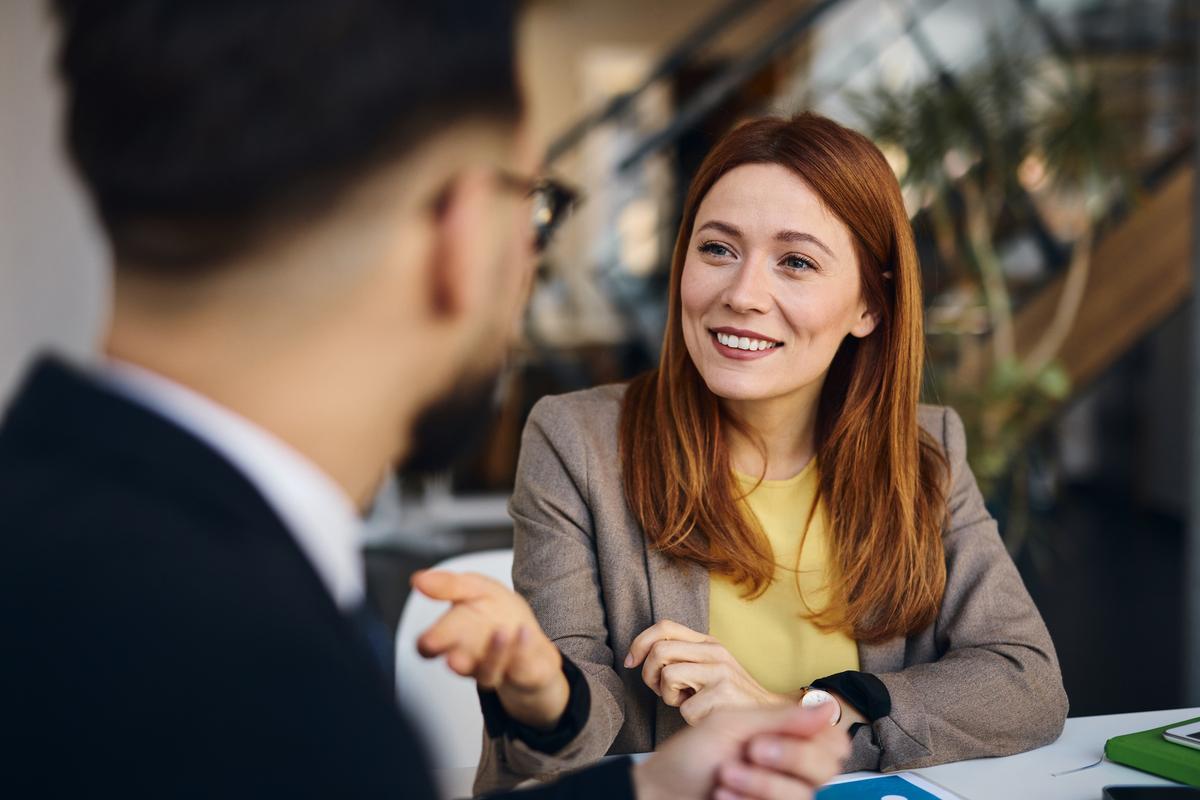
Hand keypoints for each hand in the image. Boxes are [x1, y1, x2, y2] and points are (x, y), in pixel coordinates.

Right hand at [412, 570, 568, 729]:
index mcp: (455, 637)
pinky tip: (525, 632)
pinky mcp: (525, 674)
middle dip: (457, 661)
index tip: (428, 641)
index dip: (429, 646)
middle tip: (454, 658)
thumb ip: (449, 585)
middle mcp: (472, 658)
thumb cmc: (499, 615)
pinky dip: (524, 650)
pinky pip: (524, 668)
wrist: (532, 642)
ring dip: (495, 654)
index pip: (433, 646)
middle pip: (460, 664)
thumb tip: (418, 579)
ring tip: (501, 633)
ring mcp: (498, 669)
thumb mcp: (476, 590)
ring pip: (490, 672)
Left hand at [626, 620, 790, 724]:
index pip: (663, 626)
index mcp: (707, 641)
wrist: (766, 716)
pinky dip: (688, 717)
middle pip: (659, 651)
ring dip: (668, 697)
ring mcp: (720, 672)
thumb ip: (680, 656)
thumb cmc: (727, 696)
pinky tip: (704, 715)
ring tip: (687, 702)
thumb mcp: (706, 667)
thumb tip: (639, 656)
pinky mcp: (723, 695)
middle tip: (660, 690)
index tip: (631, 662)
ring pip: (668, 676)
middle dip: (649, 675)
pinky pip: (684, 708)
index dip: (639, 642)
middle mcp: (714, 651)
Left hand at [633, 703, 849, 799]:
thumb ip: (781, 718)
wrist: (660, 790)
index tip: (774, 734)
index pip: (834, 742)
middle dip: (788, 758)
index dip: (815, 738)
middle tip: (752, 750)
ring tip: (725, 775)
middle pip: (826, 769)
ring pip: (803, 796)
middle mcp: (790, 770)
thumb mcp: (732, 724)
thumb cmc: (691, 754)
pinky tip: (722, 794)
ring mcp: (778, 794)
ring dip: (761, 783)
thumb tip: (828, 705)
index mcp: (787, 739)